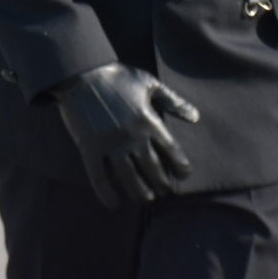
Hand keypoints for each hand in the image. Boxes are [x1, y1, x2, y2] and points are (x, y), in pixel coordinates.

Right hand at [52, 63, 199, 209]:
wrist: (82, 73)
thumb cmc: (118, 76)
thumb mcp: (149, 83)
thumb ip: (173, 101)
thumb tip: (196, 117)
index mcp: (148, 120)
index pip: (170, 151)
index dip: (179, 166)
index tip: (183, 175)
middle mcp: (132, 136)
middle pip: (152, 168)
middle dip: (162, 183)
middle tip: (165, 191)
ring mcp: (110, 144)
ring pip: (129, 177)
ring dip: (140, 192)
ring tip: (147, 199)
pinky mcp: (90, 148)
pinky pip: (99, 177)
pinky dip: (106, 193)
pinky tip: (114, 205)